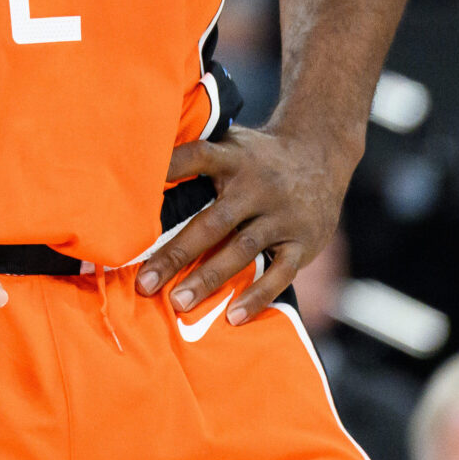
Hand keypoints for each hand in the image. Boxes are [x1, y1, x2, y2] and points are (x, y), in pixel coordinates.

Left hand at [137, 124, 356, 326]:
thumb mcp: (231, 142)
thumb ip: (195, 157)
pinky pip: (279, 273)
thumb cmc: (258, 155)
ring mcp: (282, 216)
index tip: (136, 184)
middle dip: (177, 254)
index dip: (170, 166)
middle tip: (146, 283)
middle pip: (213, 222)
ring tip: (179, 303)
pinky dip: (257, 296)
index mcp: (233, 157)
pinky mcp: (304, 241)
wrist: (322, 152)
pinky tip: (233, 317)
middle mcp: (257, 186)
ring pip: (241, 251)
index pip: (198, 156)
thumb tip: (137, 169)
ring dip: (209, 279)